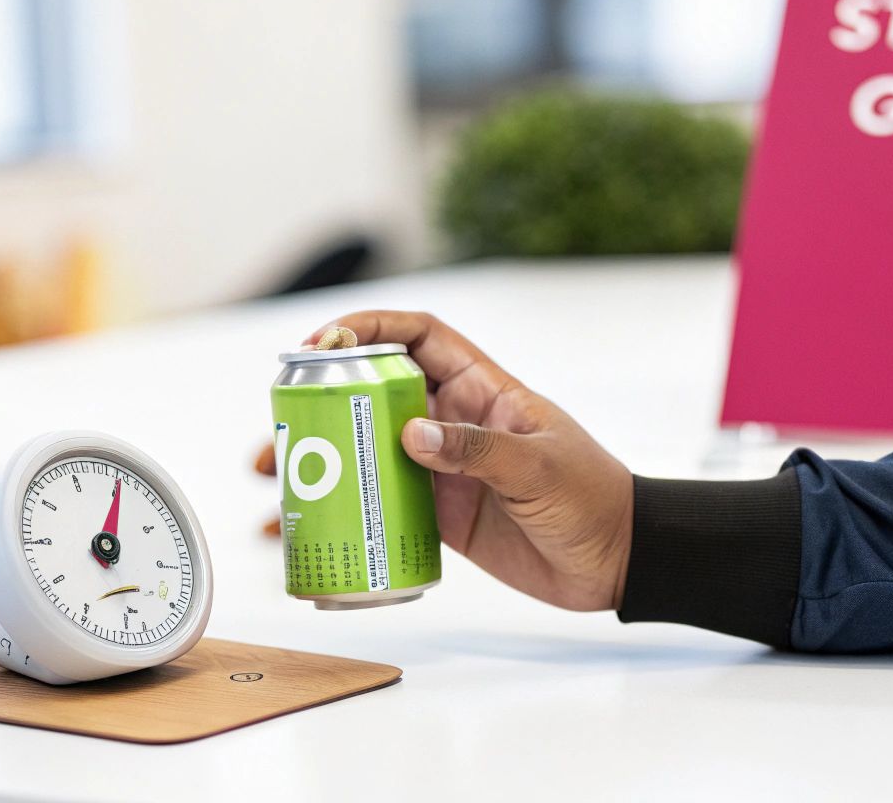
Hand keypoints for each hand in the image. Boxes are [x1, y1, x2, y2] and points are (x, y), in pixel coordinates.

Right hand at [263, 311, 634, 611]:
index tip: (320, 343)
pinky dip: (341, 513)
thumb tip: (409, 434)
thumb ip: (478, 451)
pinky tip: (304, 530)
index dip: (369, 329)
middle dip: (321, 401)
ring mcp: (444, 470)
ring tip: (273, 476)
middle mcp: (455, 422)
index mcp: (484, 390)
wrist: (619, 562)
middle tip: (279, 424)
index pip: (420, 339)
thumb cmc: (595, 500)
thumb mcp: (540, 469)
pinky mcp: (440, 516)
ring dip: (320, 457)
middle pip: (376, 394)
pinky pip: (379, 506)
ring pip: (367, 451)